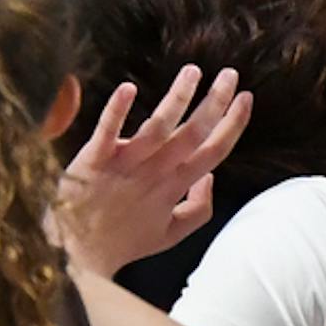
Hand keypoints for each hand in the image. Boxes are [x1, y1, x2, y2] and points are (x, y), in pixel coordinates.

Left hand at [60, 66, 252, 273]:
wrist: (78, 253)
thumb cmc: (124, 240)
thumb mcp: (171, 233)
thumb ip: (199, 208)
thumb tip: (213, 176)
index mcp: (174, 187)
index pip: (213, 152)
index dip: (232, 124)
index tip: (246, 97)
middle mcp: (154, 174)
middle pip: (192, 134)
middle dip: (215, 102)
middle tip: (230, 74)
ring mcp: (125, 165)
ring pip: (158, 127)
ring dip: (177, 98)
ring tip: (192, 71)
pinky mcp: (94, 159)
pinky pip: (107, 131)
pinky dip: (117, 110)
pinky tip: (129, 88)